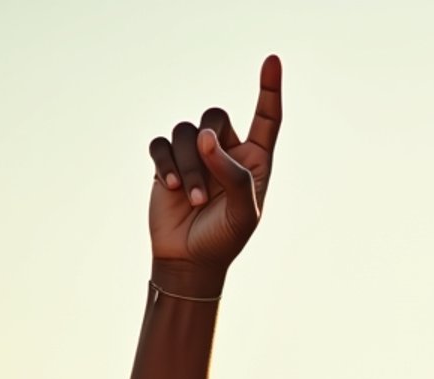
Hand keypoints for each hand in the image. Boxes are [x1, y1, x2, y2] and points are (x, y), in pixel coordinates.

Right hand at [146, 55, 282, 293]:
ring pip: (186, 132)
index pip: (266, 119)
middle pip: (215, 116)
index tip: (272, 61)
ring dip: (186, 166)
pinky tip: (170, 186)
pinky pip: (162, 144)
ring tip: (189, 199)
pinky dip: (165, 163)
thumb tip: (208, 139)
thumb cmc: (223, 240)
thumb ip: (234, 175)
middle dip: (207, 145)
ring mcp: (195, 156)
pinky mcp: (167, 162)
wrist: (189, 261)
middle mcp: (225, 152)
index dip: (269, 90)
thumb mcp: (242, 214)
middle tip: (203, 187)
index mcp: (253, 162)